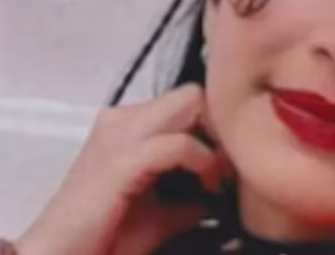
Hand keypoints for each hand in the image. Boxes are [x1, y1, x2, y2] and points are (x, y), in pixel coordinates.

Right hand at [16, 85, 231, 254]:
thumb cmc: (105, 240)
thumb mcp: (162, 214)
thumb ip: (194, 197)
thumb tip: (228, 192)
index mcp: (127, 126)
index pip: (189, 102)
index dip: (216, 129)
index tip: (229, 165)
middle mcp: (121, 119)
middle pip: (194, 94)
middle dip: (220, 126)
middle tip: (229, 166)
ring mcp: (118, 135)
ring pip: (191, 102)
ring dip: (215, 138)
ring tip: (218, 177)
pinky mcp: (120, 160)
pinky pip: (180, 143)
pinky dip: (202, 161)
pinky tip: (208, 187)